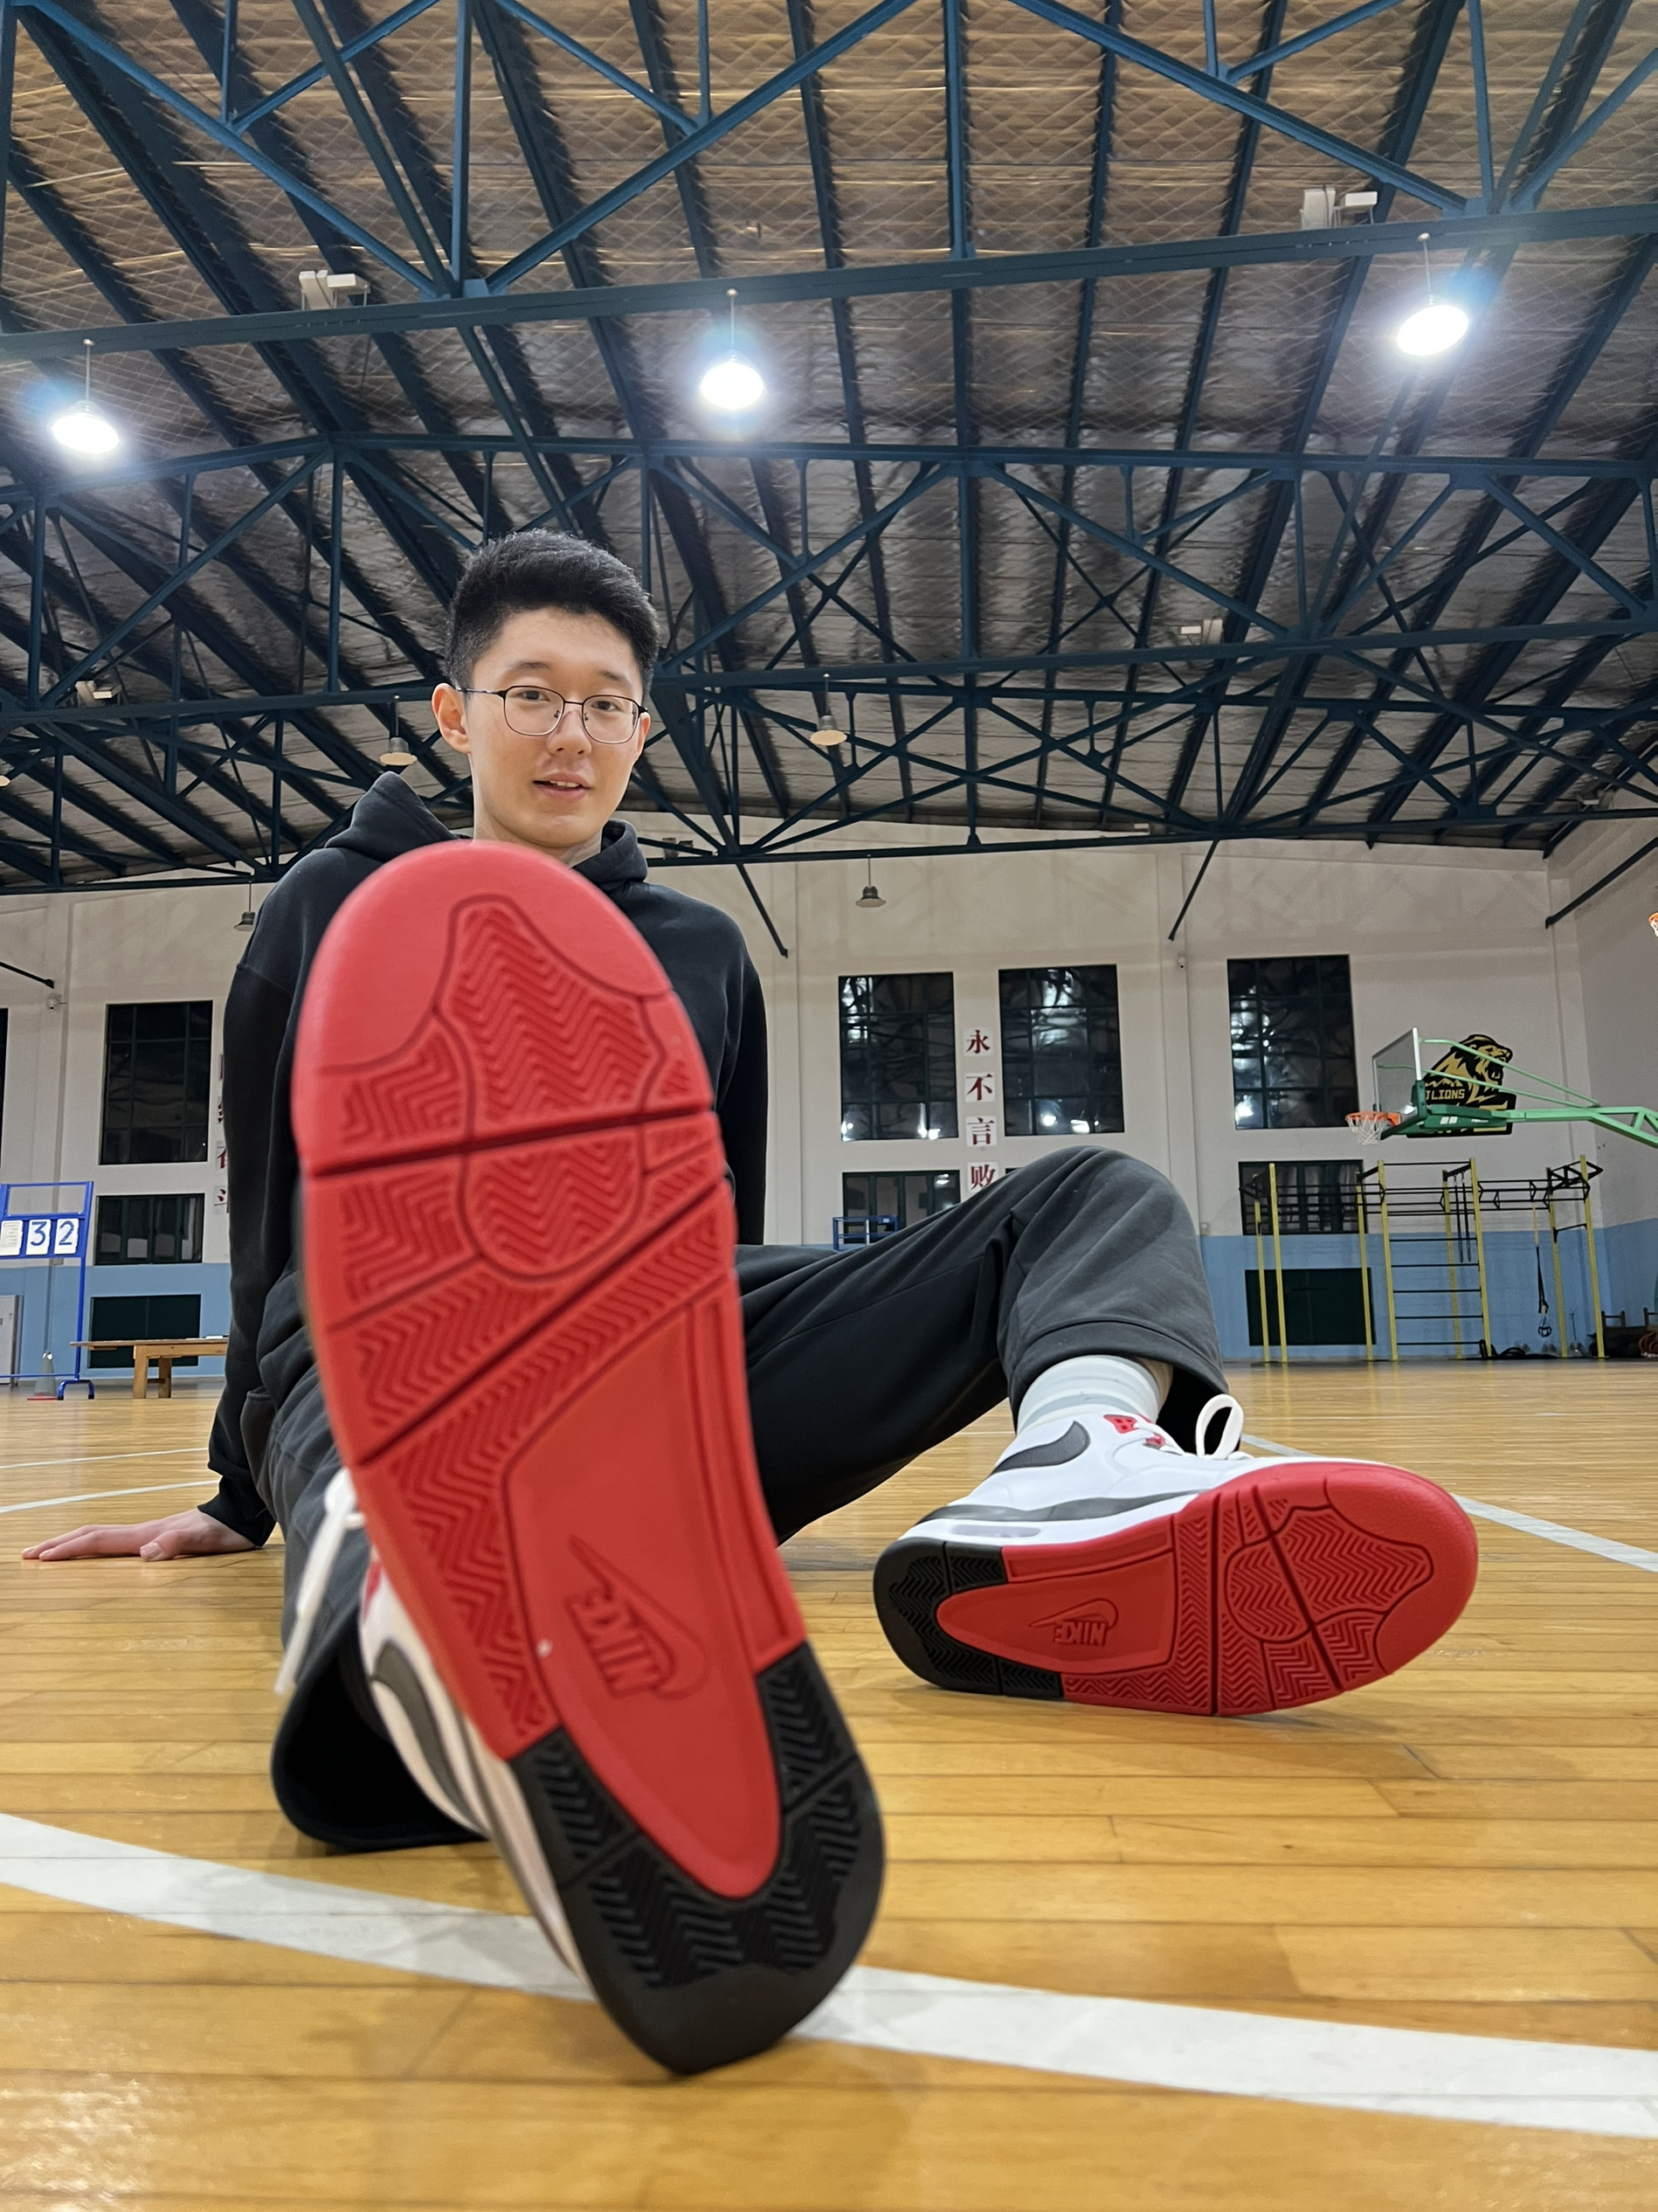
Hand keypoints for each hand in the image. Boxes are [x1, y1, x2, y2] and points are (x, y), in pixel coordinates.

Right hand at [22, 1506, 257, 1562]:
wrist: (241, 1514)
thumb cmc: (224, 1531)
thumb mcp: (206, 1540)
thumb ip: (179, 1544)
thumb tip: (147, 1553)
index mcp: (146, 1535)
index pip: (99, 1541)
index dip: (69, 1549)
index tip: (40, 1557)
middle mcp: (142, 1532)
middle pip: (91, 1535)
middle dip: (59, 1544)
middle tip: (28, 1554)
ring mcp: (148, 1533)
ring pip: (100, 1536)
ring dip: (72, 1543)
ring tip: (49, 1552)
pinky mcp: (156, 1536)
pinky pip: (114, 1541)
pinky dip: (93, 1545)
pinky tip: (92, 1551)